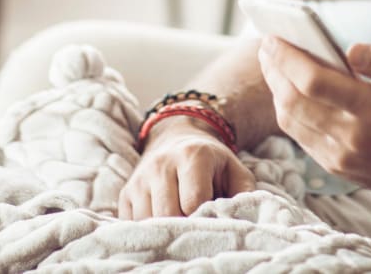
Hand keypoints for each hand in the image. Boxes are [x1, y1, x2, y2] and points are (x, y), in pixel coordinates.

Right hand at [118, 116, 255, 218]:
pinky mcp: (126, 192)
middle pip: (169, 214)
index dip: (205, 215)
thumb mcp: (234, 169)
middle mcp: (162, 163)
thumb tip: (239, 217)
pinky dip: (149, 230)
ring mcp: (141, 178)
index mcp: (193, 155)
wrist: (178, 139)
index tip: (212, 216)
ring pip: (149, 221)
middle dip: (184, 224)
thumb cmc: (211, 161)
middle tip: (196, 222)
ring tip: (180, 220)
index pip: (194, 200)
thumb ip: (244, 192)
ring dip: (165, 229)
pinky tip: (163, 221)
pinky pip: (133, 224)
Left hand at [258, 37, 370, 194]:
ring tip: (273, 65)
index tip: (274, 38)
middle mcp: (353, 137)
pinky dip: (289, 112)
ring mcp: (342, 157)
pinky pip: (301, 138)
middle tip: (267, 46)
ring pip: (292, 122)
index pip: (315, 82)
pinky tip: (289, 92)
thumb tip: (351, 49)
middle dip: (274, 71)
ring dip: (276, 91)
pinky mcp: (338, 168)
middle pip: (295, 102)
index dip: (288, 59)